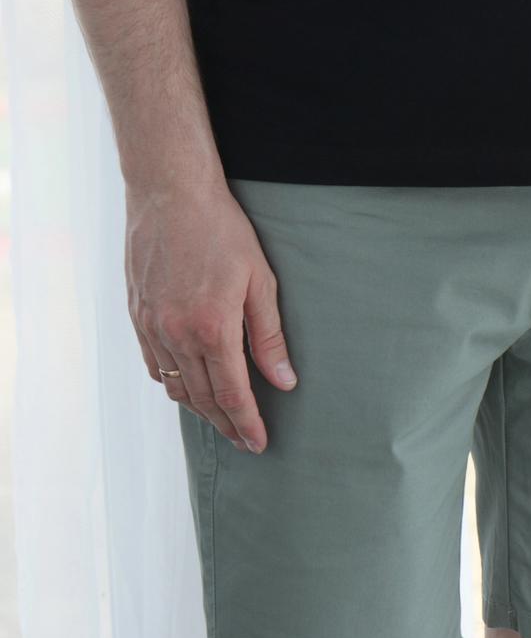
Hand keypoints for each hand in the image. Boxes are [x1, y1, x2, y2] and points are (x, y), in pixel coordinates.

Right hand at [124, 178, 297, 453]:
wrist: (170, 194)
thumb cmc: (222, 231)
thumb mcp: (261, 282)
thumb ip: (270, 338)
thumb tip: (285, 382)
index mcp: (212, 328)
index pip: (232, 394)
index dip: (247, 424)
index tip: (259, 443)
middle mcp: (176, 334)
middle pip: (203, 398)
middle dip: (226, 425)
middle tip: (245, 441)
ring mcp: (151, 327)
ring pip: (176, 387)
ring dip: (200, 409)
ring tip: (222, 420)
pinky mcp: (137, 315)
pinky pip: (155, 366)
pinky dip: (175, 384)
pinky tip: (190, 387)